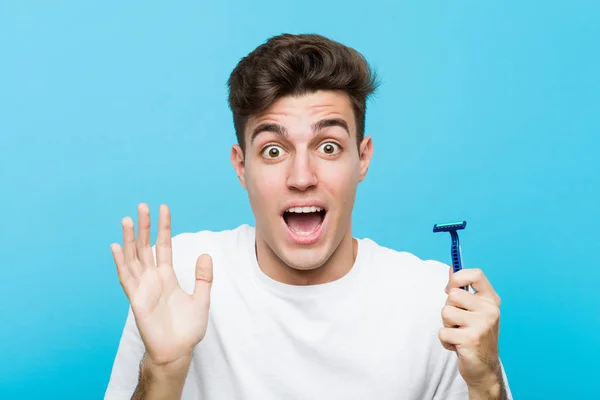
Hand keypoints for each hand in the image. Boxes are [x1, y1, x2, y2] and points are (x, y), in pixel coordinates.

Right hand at [110, 203, 212, 365]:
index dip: (163, 228)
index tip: (163, 209)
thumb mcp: (202, 299)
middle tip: (142, 206)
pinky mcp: (135, 299)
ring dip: (129, 239)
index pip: (164, 245)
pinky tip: (116, 246)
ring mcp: (142, 287)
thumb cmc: (187, 329)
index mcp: (167, 276)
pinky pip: (126, 277)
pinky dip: (120, 261)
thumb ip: (203, 278)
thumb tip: (205, 255)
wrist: (177, 351)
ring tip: (127, 219)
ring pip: (133, 257)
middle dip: (144, 226)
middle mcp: (152, 278)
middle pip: (145, 246)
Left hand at [438, 268, 503, 391]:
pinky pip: (443, 331)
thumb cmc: (475, 335)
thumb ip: (464, 290)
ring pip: (445, 311)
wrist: (484, 368)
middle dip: (449, 308)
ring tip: (459, 334)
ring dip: (447, 325)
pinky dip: (446, 340)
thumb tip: (451, 268)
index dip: (458, 277)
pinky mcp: (471, 339)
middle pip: (453, 294)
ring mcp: (482, 324)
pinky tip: (458, 346)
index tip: (450, 288)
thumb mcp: (474, 310)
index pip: (476, 274)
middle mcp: (490, 310)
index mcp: (491, 300)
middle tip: (459, 323)